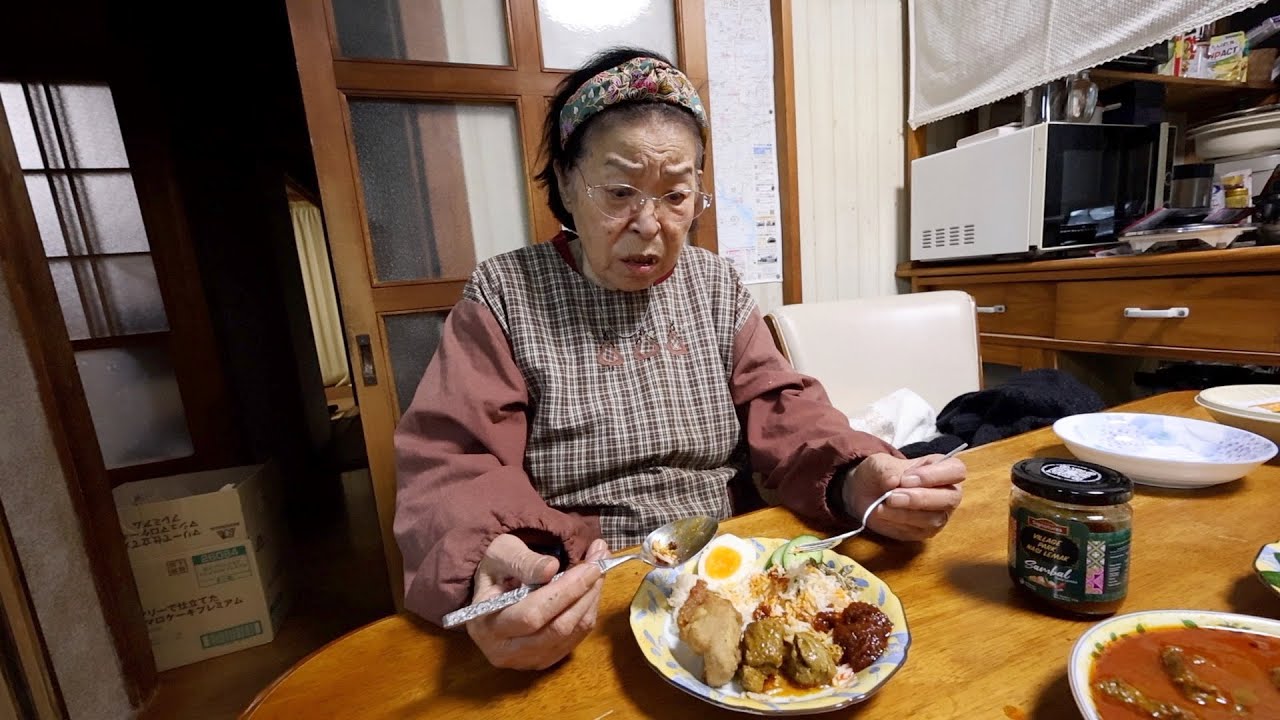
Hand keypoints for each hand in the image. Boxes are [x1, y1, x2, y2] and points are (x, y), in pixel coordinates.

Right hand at [466, 534, 609, 669]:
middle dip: (584, 593)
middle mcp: (505, 651)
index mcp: (487, 624)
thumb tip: (551, 568)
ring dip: (591, 600)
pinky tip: (591, 588)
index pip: (532, 614)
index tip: (590, 566)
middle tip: (601, 562)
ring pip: (571, 634)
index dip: (565, 591)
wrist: (492, 590)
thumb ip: (523, 561)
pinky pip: (576, 638)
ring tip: (599, 569)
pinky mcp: (545, 660)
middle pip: (557, 628)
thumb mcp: (501, 553)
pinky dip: (588, 611)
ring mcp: (527, 660)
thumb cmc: (496, 569)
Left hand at [842, 453, 965, 540]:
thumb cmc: (881, 473)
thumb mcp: (879, 463)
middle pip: (950, 498)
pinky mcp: (925, 531)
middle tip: (891, 496)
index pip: (956, 470)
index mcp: (943, 468)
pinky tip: (883, 514)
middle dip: (919, 498)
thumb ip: (887, 469)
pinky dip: (898, 523)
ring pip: (934, 518)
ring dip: (905, 513)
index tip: (906, 479)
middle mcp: (947, 493)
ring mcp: (939, 514)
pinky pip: (918, 531)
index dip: (933, 475)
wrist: (866, 492)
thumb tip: (895, 481)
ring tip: (882, 506)